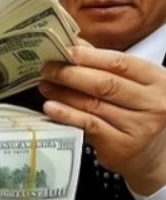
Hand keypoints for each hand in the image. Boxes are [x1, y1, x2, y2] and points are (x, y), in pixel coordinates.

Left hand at [39, 45, 165, 195]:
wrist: (152, 154)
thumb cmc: (138, 113)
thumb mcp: (135, 86)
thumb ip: (108, 67)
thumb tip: (76, 45)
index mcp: (158, 81)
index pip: (120, 63)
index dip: (89, 56)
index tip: (65, 50)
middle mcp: (153, 103)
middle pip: (105, 83)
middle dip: (71, 74)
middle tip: (47, 69)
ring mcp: (139, 126)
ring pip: (93, 104)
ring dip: (63, 93)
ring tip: (45, 86)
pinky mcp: (121, 146)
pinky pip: (88, 124)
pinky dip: (66, 114)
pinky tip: (50, 107)